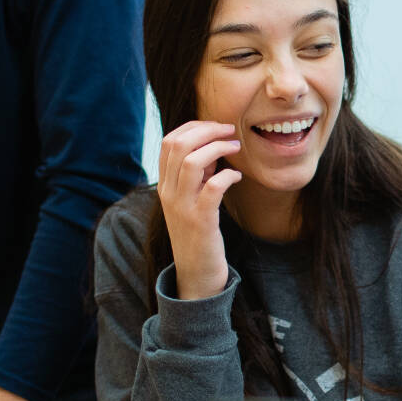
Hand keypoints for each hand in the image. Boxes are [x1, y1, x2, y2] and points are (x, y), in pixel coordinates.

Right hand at [158, 120, 242, 299]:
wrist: (197, 273)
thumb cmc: (198, 232)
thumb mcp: (191, 198)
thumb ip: (198, 173)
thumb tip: (212, 145)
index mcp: (164, 184)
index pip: (169, 141)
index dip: (194, 127)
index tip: (216, 127)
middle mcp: (168, 193)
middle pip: (178, 145)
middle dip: (206, 130)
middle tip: (229, 131)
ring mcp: (182, 207)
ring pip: (192, 162)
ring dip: (218, 148)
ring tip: (235, 148)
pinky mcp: (201, 221)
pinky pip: (212, 187)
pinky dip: (228, 175)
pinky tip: (237, 177)